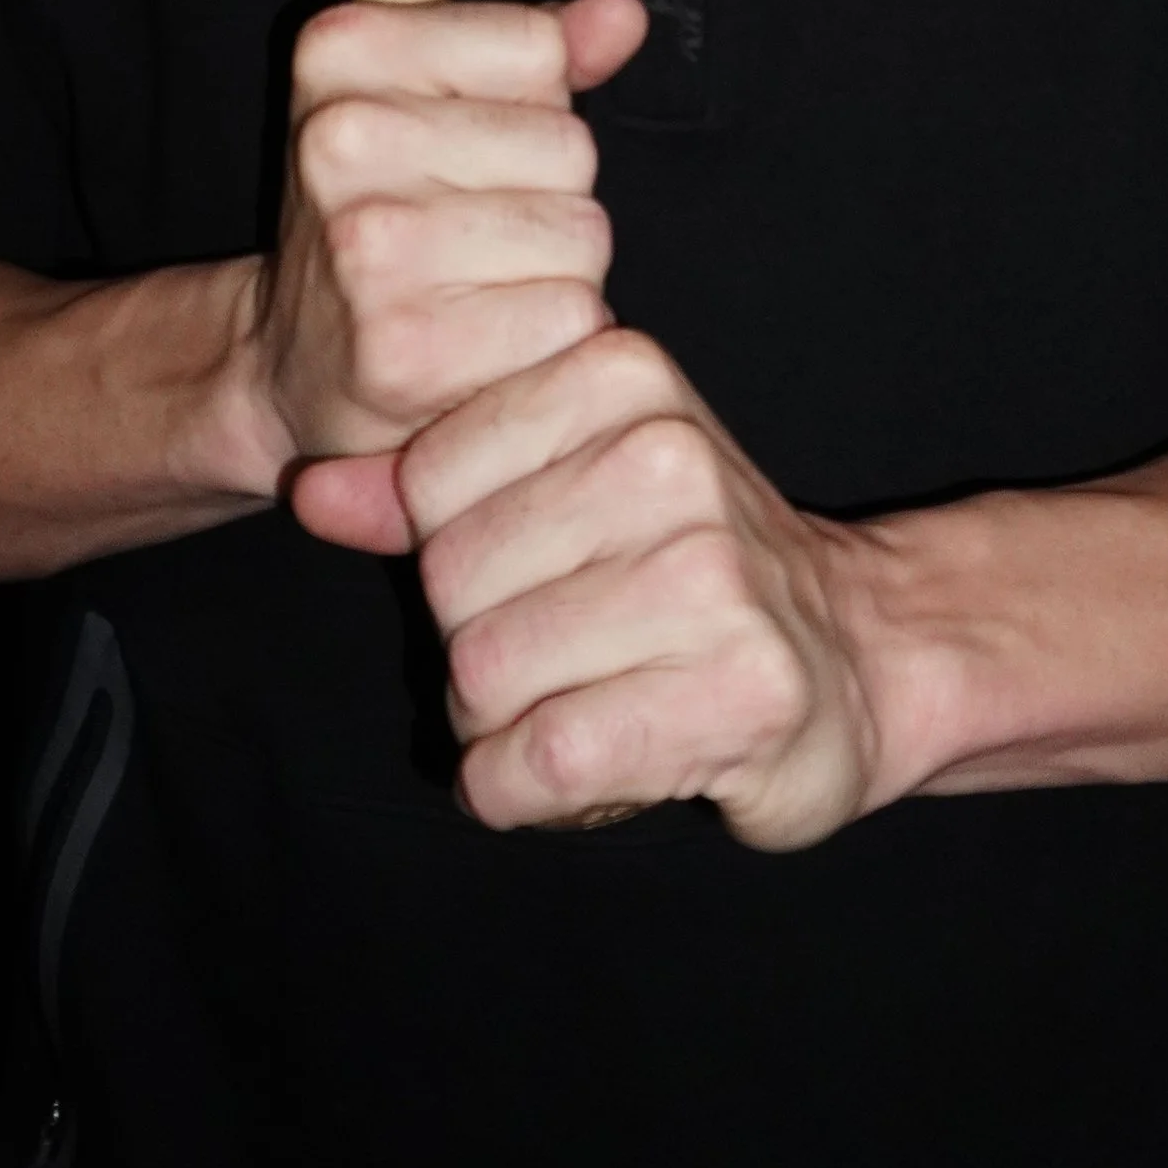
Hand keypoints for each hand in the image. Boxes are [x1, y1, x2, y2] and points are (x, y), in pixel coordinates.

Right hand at [267, 0, 645, 553]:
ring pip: (582, 234)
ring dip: (557, 270)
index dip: (531, 102)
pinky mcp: (407, 346)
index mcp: (341, 52)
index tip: (467, 142)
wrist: (297, 361)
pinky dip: (549, 338)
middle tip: (473, 230)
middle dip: (550, 193)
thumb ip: (536, 50)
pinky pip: (572, 316)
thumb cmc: (378, 218)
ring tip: (480, 284)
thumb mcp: (434, 99)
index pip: (537, 45)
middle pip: (570, 146)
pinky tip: (484, 340)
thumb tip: (620, 16)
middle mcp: (343, 140)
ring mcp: (371, 244)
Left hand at [400, 326, 889, 852]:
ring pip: (488, 675)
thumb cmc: (688, 568)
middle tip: (551, 655)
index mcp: (622, 377)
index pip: (430, 477)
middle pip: (452, 583)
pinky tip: (553, 773)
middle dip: (472, 645)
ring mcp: (712, 576)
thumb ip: (428, 489)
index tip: (526, 568)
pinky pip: (542, 759)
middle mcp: (670, 458)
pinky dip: (516, 789)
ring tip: (568, 705)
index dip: (450, 551)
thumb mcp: (562, 487)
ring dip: (497, 724)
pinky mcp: (737, 691)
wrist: (856, 654)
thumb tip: (311, 491)